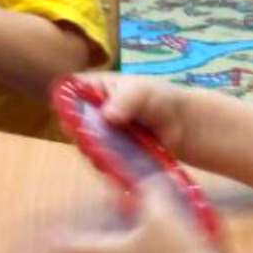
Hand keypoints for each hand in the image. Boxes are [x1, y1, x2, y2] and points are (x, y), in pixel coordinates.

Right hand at [61, 70, 195, 157]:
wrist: (187, 128)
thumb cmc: (164, 100)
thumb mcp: (145, 92)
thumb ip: (126, 100)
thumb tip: (107, 116)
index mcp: (98, 87)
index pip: (71, 91)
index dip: (66, 104)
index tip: (72, 120)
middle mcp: (95, 110)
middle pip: (73, 121)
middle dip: (80, 133)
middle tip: (93, 141)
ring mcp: (102, 133)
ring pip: (84, 143)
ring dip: (93, 150)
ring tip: (108, 154)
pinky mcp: (110, 153)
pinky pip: (99, 159)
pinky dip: (103, 163)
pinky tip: (113, 165)